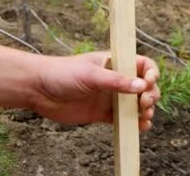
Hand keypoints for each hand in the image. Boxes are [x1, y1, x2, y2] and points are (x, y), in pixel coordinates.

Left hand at [33, 52, 160, 130]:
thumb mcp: (91, 74)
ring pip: (136, 104)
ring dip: (146, 110)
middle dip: (150, 94)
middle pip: (144, 86)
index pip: (142, 65)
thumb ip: (116, 81)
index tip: (149, 82)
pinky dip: (135, 123)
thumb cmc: (62, 73)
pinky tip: (140, 127)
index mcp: (115, 62)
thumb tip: (141, 86)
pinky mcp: (102, 113)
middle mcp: (115, 79)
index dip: (151, 73)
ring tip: (145, 116)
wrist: (39, 90)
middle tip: (144, 102)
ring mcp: (109, 97)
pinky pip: (124, 119)